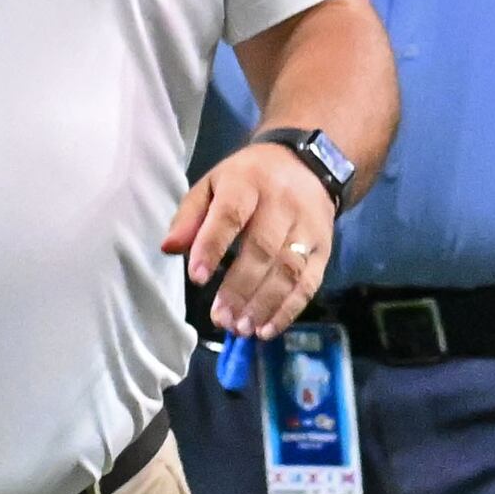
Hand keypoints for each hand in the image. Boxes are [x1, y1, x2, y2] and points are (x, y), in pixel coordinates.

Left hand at [164, 142, 338, 339]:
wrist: (311, 164)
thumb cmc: (250, 179)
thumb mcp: (213, 184)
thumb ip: (190, 216)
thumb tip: (170, 248)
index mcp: (248, 183)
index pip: (231, 215)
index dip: (213, 246)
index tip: (197, 279)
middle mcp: (282, 204)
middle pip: (263, 249)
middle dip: (240, 288)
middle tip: (221, 318)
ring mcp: (308, 227)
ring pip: (288, 269)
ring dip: (264, 304)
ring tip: (242, 329)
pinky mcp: (324, 247)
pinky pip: (309, 281)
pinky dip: (289, 309)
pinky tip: (268, 329)